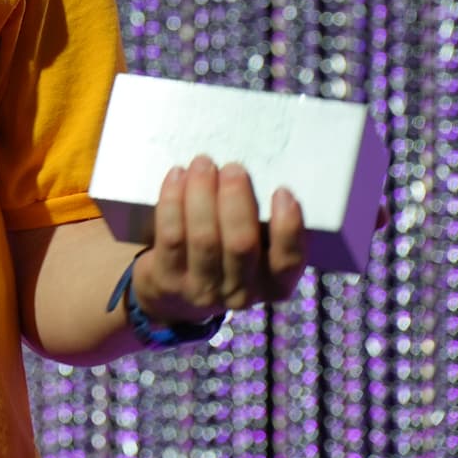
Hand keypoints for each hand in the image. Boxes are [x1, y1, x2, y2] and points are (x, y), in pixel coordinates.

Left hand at [131, 155, 306, 325]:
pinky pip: (171, 235)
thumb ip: (263, 223)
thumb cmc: (225, 257)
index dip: (288, 227)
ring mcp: (202, 289)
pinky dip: (173, 201)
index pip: (289, 261)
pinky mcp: (168, 279)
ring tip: (202, 163)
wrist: (174, 294)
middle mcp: (241, 293)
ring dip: (202, 193)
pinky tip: (177, 176)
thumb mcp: (255, 251)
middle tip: (233, 167)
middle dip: (236, 198)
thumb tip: (265, 168)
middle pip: (240, 243)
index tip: (282, 191)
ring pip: (203, 237)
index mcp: (273, 284)